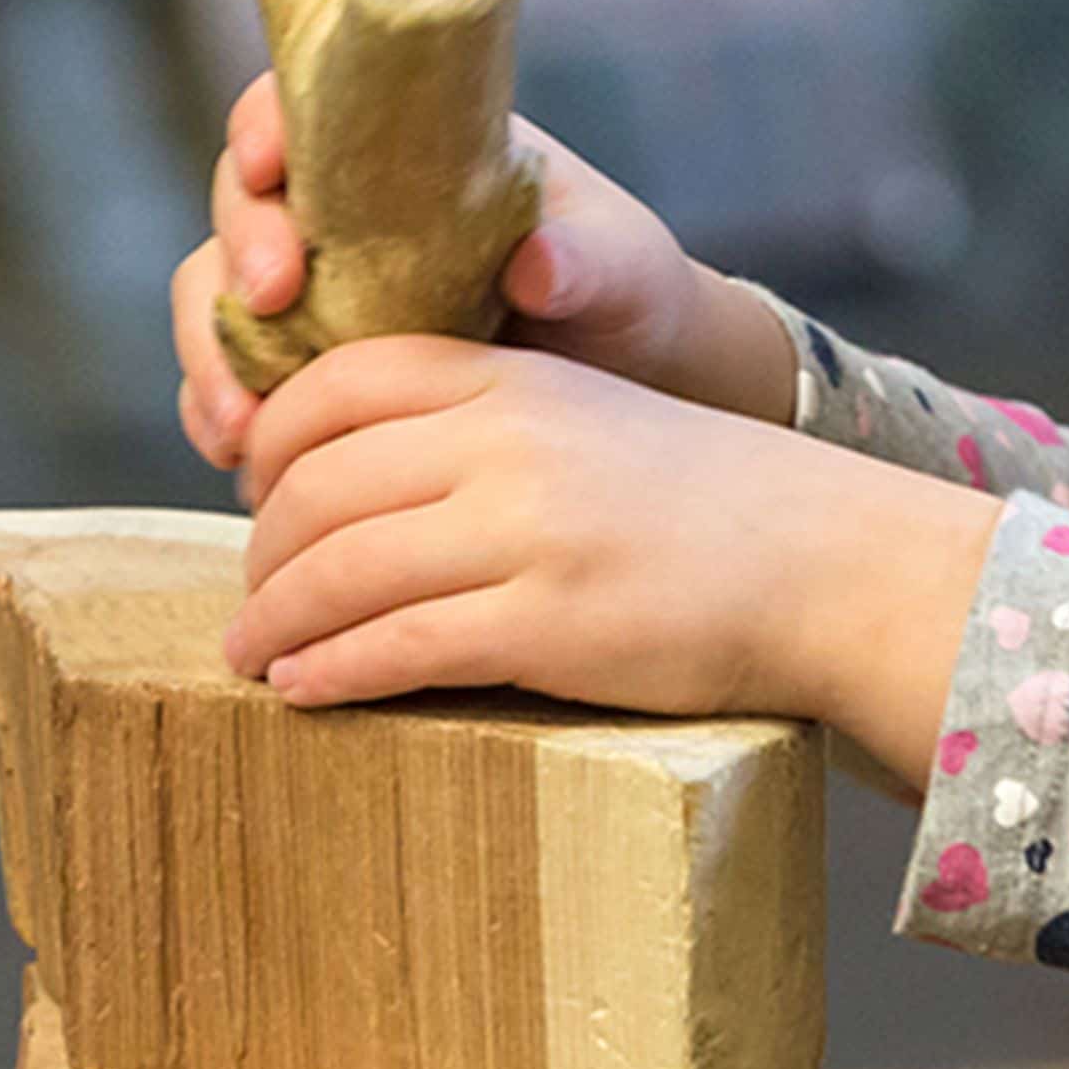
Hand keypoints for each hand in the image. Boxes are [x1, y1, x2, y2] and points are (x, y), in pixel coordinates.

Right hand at [173, 72, 794, 487]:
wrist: (621, 379)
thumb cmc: (621, 290)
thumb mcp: (621, 266)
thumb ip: (588, 261)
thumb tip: (540, 267)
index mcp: (404, 148)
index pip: (303, 108)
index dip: (265, 125)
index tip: (270, 170)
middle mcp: (340, 210)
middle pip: (240, 205)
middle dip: (235, 255)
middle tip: (267, 303)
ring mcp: (314, 289)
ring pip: (216, 299)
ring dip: (212, 355)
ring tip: (241, 425)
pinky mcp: (305, 365)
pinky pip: (233, 380)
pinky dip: (223, 415)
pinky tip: (240, 461)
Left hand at [224, 337, 993, 777]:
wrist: (817, 561)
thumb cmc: (694, 501)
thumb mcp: (582, 417)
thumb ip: (477, 424)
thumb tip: (344, 479)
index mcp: (509, 379)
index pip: (337, 384)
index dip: (271, 442)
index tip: (257, 496)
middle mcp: (508, 442)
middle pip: (322, 486)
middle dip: (263, 553)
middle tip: (252, 598)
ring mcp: (527, 532)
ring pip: (343, 570)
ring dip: (275, 622)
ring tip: (253, 656)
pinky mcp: (549, 623)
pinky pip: (399, 645)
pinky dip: (332, 670)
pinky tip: (304, 689)